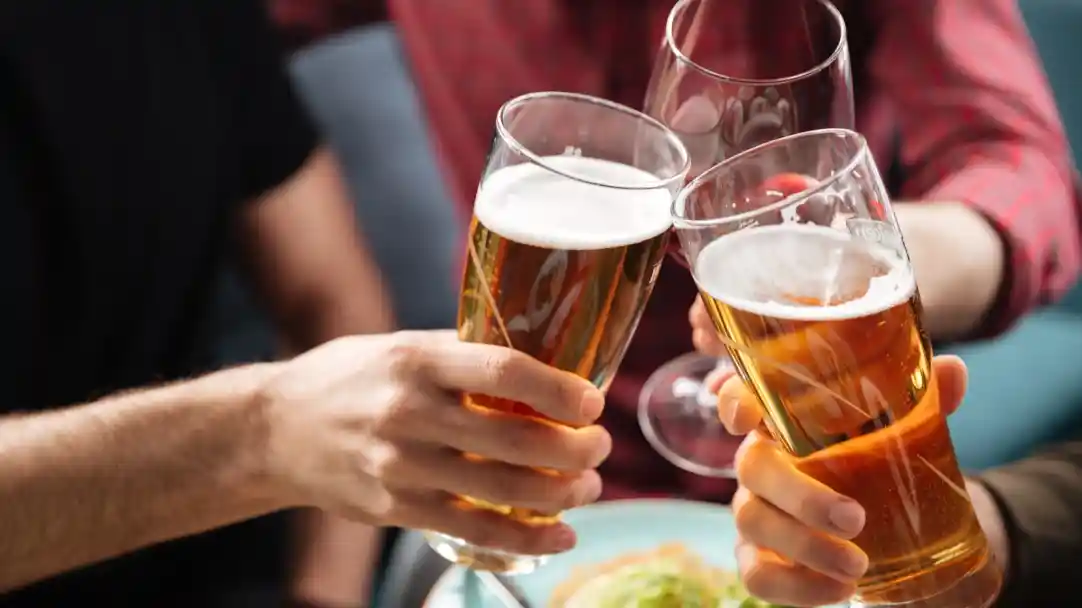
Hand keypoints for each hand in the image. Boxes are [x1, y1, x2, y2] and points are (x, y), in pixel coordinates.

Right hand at [257, 330, 610, 556]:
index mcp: (415, 360)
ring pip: (501, 489)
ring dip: (560, 493)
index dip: (558, 389)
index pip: (502, 369)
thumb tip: (539, 358)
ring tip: (587, 486)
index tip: (593, 401)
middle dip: (574, 447)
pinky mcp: (395, 507)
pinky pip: (473, 528)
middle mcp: (408, 412)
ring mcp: (400, 465)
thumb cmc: (349, 379)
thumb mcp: (400, 346)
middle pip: (513, 436)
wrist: (275, 430)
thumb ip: (461, 354)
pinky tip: (559, 535)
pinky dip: (526, 538)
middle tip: (600, 446)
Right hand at [710, 355, 968, 605]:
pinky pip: (757, 574)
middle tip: (854, 518)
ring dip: (805, 546)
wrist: (883, 519)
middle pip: (750, 467)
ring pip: (753, 522)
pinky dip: (796, 586)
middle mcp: (759, 461)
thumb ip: (921, 398)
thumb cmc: (874, 459)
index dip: (733, 403)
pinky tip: (839, 590)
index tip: (747, 417)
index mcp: (781, 421)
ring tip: (858, 566)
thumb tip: (954, 372)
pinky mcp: (758, 557)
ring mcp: (754, 511)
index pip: (740, 398)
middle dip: (798, 495)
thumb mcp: (899, 427)